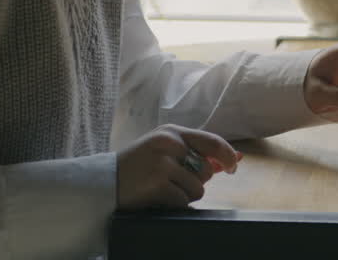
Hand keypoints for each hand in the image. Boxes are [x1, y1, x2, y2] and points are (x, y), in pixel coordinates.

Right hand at [116, 124, 240, 209]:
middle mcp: (169, 144)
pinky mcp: (157, 184)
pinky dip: (174, 204)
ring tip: (163, 189)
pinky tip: (157, 197)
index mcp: (172, 132)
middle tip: (173, 181)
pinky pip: (183, 201)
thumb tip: (232, 159)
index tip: (233, 167)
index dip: (228, 155)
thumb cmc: (138, 167)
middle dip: (196, 180)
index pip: (212, 141)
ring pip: (198, 187)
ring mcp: (163, 164)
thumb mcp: (164, 150)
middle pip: (206, 169)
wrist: (104, 182)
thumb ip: (195, 152)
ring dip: (185, 194)